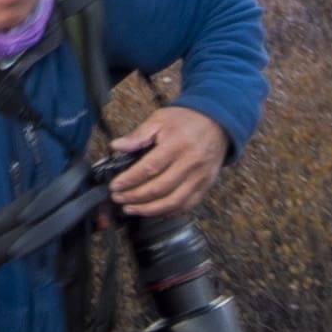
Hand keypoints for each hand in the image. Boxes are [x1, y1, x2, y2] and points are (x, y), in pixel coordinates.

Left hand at [106, 106, 233, 216]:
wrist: (216, 122)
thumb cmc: (186, 120)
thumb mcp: (160, 119)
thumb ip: (138, 135)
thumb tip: (117, 146)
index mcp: (177, 144)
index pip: (150, 168)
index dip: (130, 180)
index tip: (115, 186)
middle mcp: (190, 162)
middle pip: (160, 188)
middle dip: (135, 197)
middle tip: (118, 198)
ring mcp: (200, 176)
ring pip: (173, 202)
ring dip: (149, 209)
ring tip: (131, 208)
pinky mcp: (206, 185)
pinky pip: (186, 205)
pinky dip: (168, 212)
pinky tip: (153, 211)